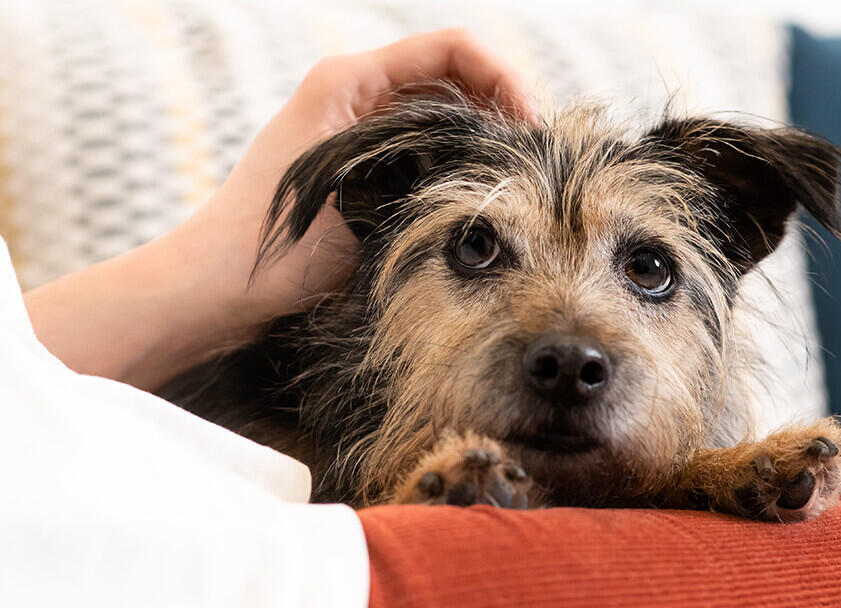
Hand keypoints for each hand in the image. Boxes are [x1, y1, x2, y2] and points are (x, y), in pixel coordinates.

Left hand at [24, 29, 536, 389]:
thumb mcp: (356, 197)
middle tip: (536, 157)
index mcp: (348, 81)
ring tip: (518, 175)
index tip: (533, 126)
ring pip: (443, 111)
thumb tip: (501, 159)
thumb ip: (427, 165)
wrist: (214, 290)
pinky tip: (479, 193)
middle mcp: (354, 94)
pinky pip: (424, 146)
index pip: (452, 48)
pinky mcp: (359, 165)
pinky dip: (458, 159)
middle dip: (504, 106)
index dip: (505, 77)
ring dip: (485, 134)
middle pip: (454, 75)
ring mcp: (357, 129)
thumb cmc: (270, 247)